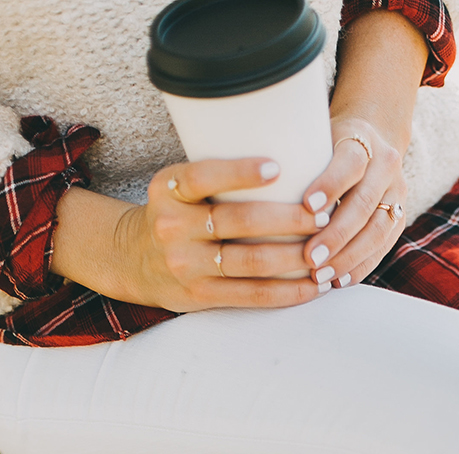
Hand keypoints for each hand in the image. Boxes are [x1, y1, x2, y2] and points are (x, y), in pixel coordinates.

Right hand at [112, 157, 332, 311]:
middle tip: (322, 214)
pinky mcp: (201, 296)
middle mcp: (173, 227)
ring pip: (253, 262)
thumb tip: (284, 153)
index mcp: (169, 189)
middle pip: (240, 221)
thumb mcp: (178, 187)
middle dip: (288, 219)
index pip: (204, 176)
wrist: (133, 260)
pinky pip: (253, 295)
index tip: (277, 166)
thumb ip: (214, 176)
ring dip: (296, 258)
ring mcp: (186, 265)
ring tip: (326, 250)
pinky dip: (289, 291)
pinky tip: (314, 286)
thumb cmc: (176, 215)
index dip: (241, 171)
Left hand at [299, 117, 407, 288]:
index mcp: (362, 139)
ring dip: (348, 257)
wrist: (369, 140)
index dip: (331, 185)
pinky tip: (340, 280)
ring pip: (378, 231)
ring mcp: (397, 193)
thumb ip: (295, 158)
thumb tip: (251, 184)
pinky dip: (361, 266)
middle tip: (310, 258)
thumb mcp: (312, 138)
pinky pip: (383, 248)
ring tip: (322, 275)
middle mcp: (386, 165)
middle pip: (364, 204)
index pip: (351, 163)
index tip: (307, 207)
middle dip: (336, 235)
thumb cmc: (326, 143)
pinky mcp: (399, 218)